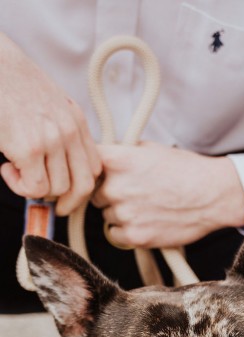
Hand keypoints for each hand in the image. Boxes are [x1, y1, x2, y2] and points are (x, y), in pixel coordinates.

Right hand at [0, 33, 100, 214]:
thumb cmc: (14, 84)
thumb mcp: (51, 104)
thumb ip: (61, 131)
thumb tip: (59, 167)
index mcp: (76, 121)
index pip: (94, 168)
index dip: (81, 187)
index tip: (67, 193)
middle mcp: (69, 132)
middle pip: (83, 186)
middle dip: (67, 202)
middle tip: (51, 204)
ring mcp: (51, 140)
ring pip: (56, 189)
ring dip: (34, 189)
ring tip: (16, 170)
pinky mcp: (30, 149)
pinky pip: (34, 187)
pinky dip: (19, 186)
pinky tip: (7, 168)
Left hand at [92, 142, 243, 247]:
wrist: (212, 196)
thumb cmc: (187, 171)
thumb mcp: (152, 149)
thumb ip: (124, 154)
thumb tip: (107, 158)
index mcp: (117, 160)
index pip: (87, 164)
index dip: (95, 170)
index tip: (101, 175)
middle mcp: (115, 187)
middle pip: (95, 194)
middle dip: (110, 194)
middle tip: (134, 193)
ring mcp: (124, 213)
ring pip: (107, 215)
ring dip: (121, 213)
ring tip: (147, 208)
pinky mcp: (134, 236)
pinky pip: (115, 235)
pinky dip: (127, 232)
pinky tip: (147, 222)